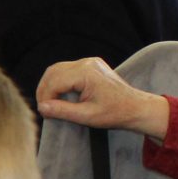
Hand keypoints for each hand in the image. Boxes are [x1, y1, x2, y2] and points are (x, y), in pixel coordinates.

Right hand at [37, 58, 169, 138]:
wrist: (136, 107)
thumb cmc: (115, 113)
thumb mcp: (87, 116)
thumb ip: (62, 111)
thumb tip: (42, 107)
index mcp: (86, 73)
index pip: (55, 81)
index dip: (45, 97)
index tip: (44, 113)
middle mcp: (86, 63)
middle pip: (53, 72)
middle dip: (45, 90)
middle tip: (44, 108)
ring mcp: (89, 62)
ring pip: (58, 69)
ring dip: (50, 85)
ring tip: (50, 102)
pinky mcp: (90, 65)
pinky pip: (67, 69)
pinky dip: (59, 81)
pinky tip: (60, 95)